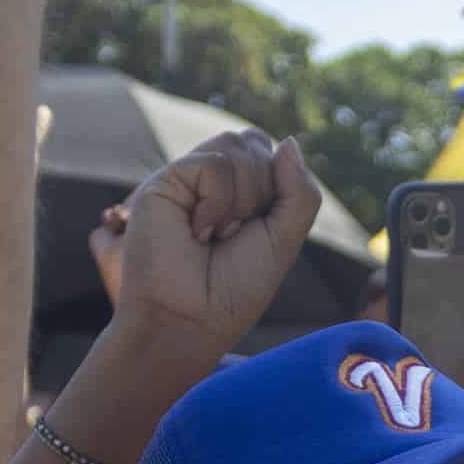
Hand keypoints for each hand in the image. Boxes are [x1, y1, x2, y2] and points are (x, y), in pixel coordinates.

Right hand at [102, 131, 324, 372]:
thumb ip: (299, 191)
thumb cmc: (233, 290)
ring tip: (215, 235)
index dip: (278, 183)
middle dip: (261, 192)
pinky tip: (197, 231)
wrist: (189, 321)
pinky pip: (214, 163)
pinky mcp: (164, 181)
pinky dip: (217, 202)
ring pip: (237, 144)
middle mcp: (210, 181)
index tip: (257, 232)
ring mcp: (187, 179)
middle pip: (255, 142)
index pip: (270, 152)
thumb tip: (289, 142)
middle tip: (234, 236)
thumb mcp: (284, 240)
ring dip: (241, 198)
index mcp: (238, 192)